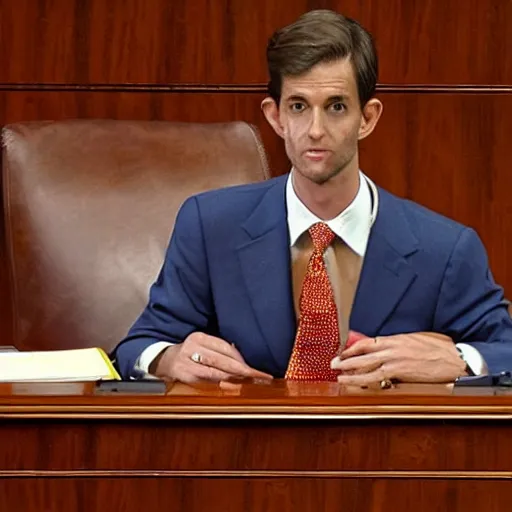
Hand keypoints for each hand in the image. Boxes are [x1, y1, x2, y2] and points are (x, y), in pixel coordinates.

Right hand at [150, 332, 272, 383]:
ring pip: (213, 373)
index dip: (241, 358)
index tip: (255, 367)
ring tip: (248, 383)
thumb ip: (220, 351)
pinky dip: (219, 386)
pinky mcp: (182, 376)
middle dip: (242, 370)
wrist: (163, 361)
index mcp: (199, 337)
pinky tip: (230, 388)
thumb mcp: (202, 346)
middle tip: (258, 376)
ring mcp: (185, 362)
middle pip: (221, 360)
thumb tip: (244, 361)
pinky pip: (204, 382)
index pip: (224, 347)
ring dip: (232, 379)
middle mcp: (191, 347)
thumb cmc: (189, 354)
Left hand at [331, 332, 466, 385]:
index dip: (352, 348)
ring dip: (349, 370)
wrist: (454, 358)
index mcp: (394, 338)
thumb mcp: (416, 339)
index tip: (343, 352)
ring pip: (365, 365)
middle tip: (333, 362)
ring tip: (338, 374)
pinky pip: (376, 377)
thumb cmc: (439, 349)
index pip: (366, 342)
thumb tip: (389, 348)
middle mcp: (391, 347)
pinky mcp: (400, 372)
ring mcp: (394, 359)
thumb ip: (400, 344)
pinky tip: (353, 382)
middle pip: (362, 352)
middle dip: (345, 358)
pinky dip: (362, 379)